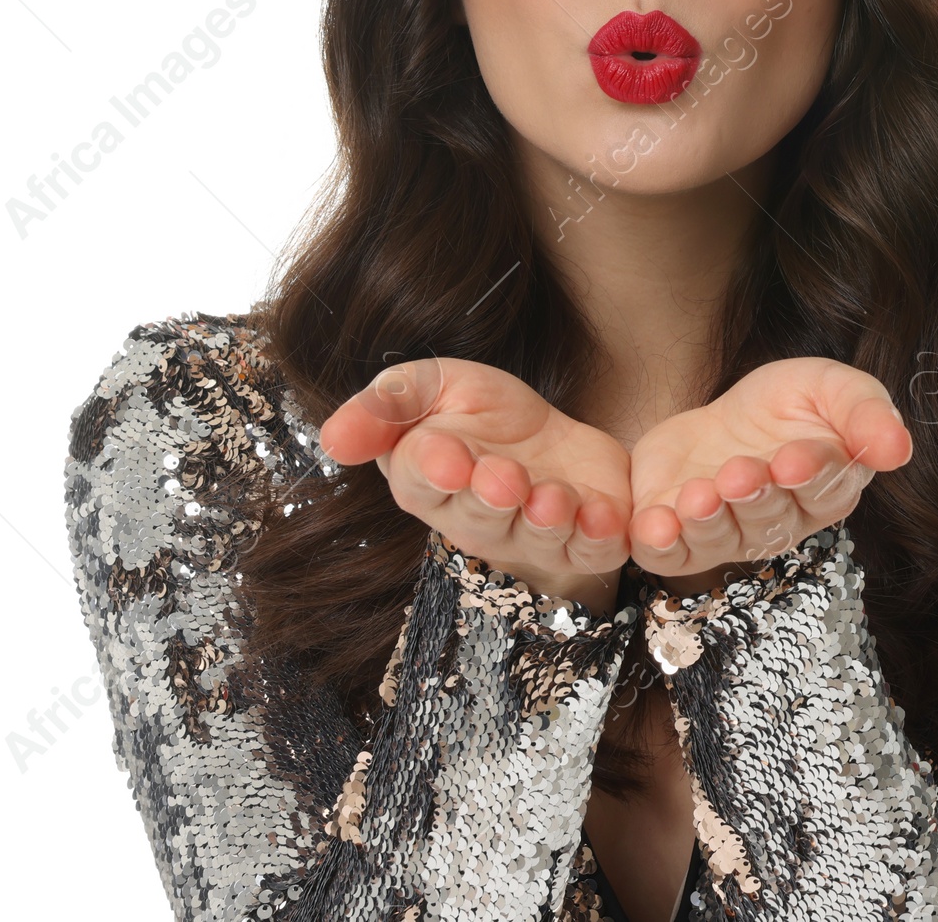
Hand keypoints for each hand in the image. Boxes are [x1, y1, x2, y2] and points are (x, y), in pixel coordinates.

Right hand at [319, 357, 632, 614]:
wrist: (553, 438)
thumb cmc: (482, 415)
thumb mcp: (433, 387)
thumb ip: (387, 404)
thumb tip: (332, 438)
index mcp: (431, 480)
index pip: (422, 482)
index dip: (434, 470)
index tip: (447, 456)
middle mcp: (480, 518)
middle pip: (481, 516)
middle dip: (491, 498)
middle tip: (502, 476)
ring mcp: (534, 536)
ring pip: (537, 537)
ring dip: (545, 520)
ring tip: (552, 497)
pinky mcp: (588, 540)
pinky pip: (594, 550)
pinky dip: (601, 537)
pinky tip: (606, 518)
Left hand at [626, 357, 910, 589]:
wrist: (721, 414)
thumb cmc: (788, 404)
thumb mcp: (830, 387)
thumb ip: (866, 412)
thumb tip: (899, 448)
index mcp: (826, 489)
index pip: (824, 489)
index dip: (809, 475)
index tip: (794, 458)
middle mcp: (779, 522)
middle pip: (770, 517)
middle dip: (754, 497)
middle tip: (741, 472)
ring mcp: (727, 534)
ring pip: (720, 538)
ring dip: (708, 520)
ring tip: (699, 495)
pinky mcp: (679, 535)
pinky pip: (669, 553)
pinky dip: (661, 543)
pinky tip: (656, 524)